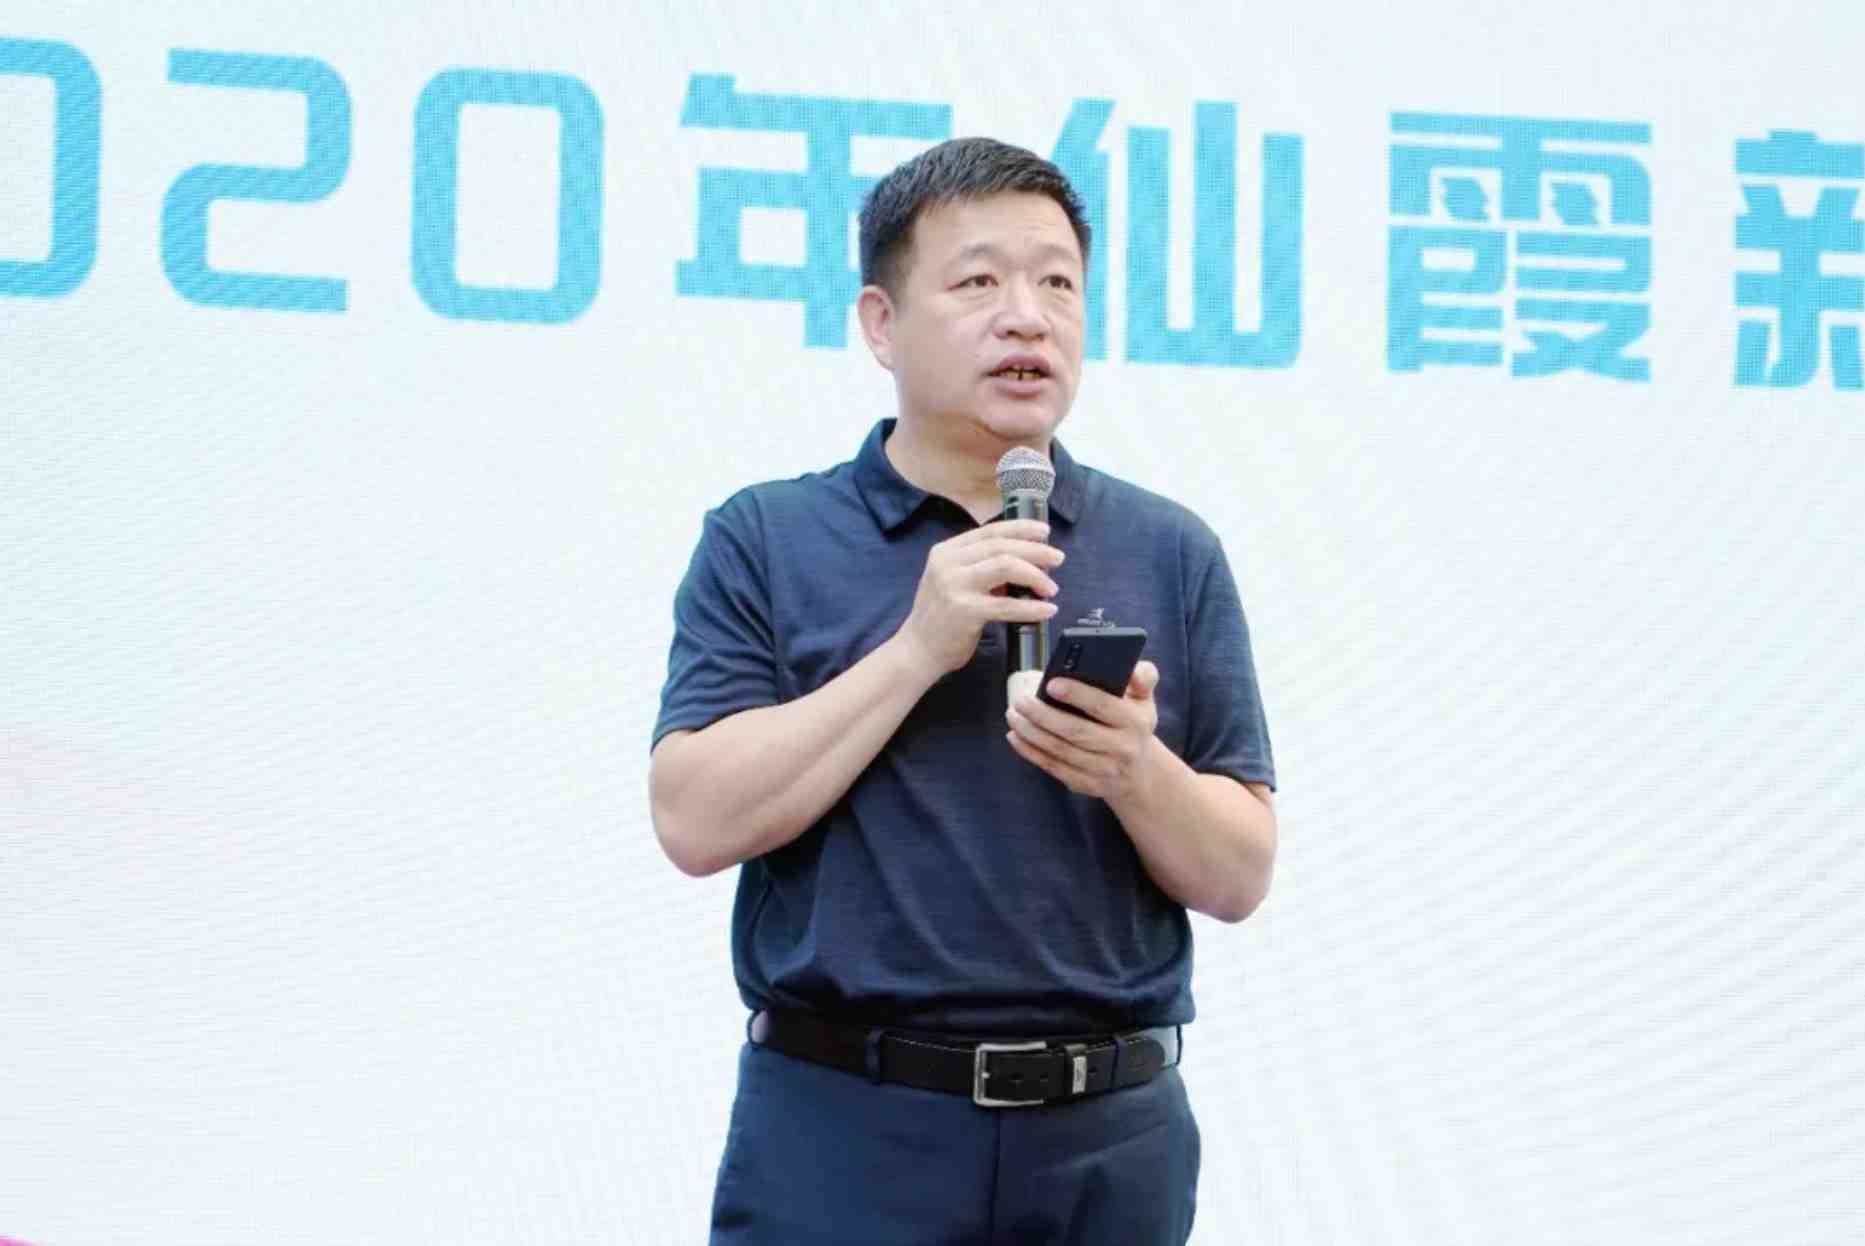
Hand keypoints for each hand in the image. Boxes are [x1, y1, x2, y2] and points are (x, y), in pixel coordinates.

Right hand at [895, 518, 1063, 677]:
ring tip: (1051, 587)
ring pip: (1006, 566)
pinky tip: (1047, 610)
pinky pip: (1007, 605)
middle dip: (1036, 551)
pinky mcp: (965, 611)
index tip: (1045, 532)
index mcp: (946, 551)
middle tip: (1057, 559)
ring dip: (1035, 575)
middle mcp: (948, 563)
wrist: (918, 650)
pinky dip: (1032, 607)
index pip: (990, 531)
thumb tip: (1024, 561)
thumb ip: (980, 567)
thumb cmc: (941, 617)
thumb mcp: (953, 581)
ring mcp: (955, 586)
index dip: (1021, 529)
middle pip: (1001, 546)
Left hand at [1005, 660, 1159, 800]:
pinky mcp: (1086, 784)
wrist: (1139, 772)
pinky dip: (1030, 752)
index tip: (1051, 683)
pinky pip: (1053, 768)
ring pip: (1060, 751)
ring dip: (1031, 733)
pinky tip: (1015, 736)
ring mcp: (1103, 770)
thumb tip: (1133, 669)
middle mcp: (1121, 748)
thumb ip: (1144, 677)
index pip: (1104, 706)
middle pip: (1075, 732)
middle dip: (1043, 715)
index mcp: (1135, 722)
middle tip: (1020, 700)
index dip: (1077, 694)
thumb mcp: (1145, 699)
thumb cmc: (1133, 723)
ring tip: (1013, 714)